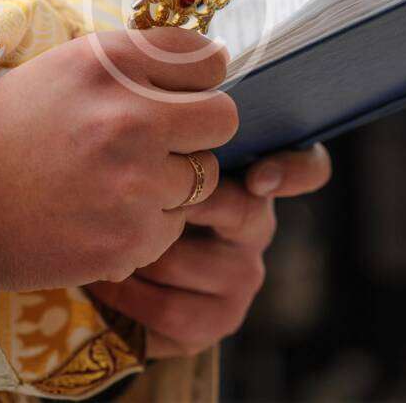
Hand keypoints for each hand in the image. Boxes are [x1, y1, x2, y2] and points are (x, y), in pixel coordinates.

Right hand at [0, 28, 236, 291]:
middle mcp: (130, 116)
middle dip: (201, 130)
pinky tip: (100, 217)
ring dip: (170, 183)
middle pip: (223, 118)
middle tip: (165, 142)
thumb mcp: (65, 68)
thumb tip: (205, 62)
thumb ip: (133, 63)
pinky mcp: (129, 238)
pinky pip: (173, 228)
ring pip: (202, 179)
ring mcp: (134, 182)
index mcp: (111, 63)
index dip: (198, 78)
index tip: (183, 92)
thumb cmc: (6, 127)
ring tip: (115, 183)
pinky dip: (146, 226)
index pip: (206, 60)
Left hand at [87, 144, 330, 357]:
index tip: (258, 178)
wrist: (98, 262)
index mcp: (250, 176)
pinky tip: (105, 276)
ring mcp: (241, 276)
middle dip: (192, 203)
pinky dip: (130, 294)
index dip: (294, 170)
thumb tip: (172, 82)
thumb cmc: (125, 188)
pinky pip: (173, 310)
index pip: (307, 166)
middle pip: (249, 212)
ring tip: (103, 233)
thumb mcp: (146, 148)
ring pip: (193, 259)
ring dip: (140, 248)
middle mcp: (256, 226)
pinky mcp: (216, 322)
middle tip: (147, 194)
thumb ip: (169, 121)